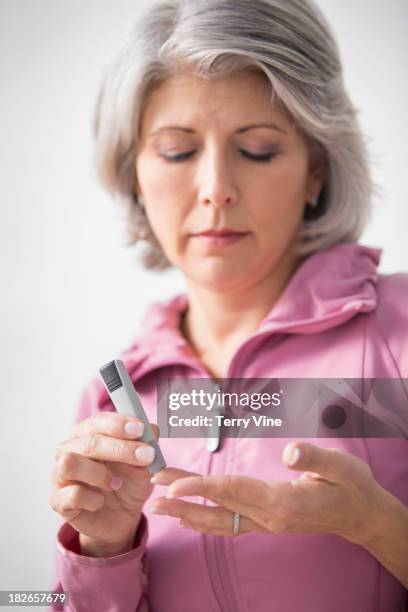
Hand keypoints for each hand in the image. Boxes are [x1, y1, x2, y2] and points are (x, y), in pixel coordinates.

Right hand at [49, 412, 159, 547]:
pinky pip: (71, 495)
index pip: (99, 421)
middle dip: (120, 448)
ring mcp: (59, 474)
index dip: (119, 424)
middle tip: (146, 455)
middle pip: (89, 442)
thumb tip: (152, 428)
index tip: (140, 429)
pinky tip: (101, 501)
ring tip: (117, 483)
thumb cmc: (128, 482)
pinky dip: (92, 499)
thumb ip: (147, 444)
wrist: (120, 518)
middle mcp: (69, 449)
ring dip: (99, 473)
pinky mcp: (58, 500)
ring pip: (70, 463)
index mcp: (88, 433)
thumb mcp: (144, 463)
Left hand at [148, 442, 384, 544]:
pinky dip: (204, 520)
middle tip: (151, 489)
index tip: (172, 485)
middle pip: (217, 505)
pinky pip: (228, 524)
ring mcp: (265, 523)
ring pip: (218, 519)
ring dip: (186, 510)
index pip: (233, 492)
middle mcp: (268, 517)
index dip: (201, 486)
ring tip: (158, 504)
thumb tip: (289, 452)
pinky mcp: (265, 521)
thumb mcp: (341, 467)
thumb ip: (314, 458)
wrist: (360, 514)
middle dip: (183, 497)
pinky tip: (187, 517)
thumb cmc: (350, 486)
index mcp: (281, 501)